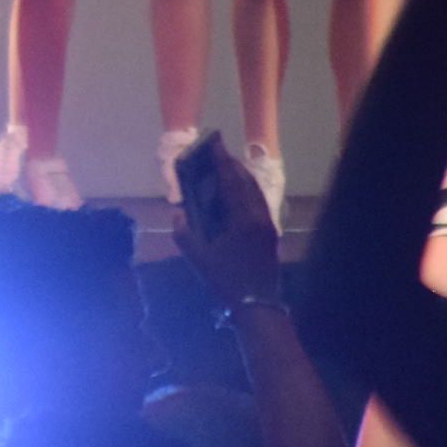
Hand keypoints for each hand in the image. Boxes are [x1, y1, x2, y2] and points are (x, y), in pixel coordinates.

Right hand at [172, 139, 282, 307]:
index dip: (222, 161)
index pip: (232, 182)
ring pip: (255, 191)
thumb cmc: (226, 280)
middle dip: (232, 165)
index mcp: (242, 219)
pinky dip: (247, 190)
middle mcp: (259, 216)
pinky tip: (237, 191)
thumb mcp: (199, 259)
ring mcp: (267, 224)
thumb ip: (184, 233)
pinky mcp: (269, 231)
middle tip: (216, 152)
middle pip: (247, 182)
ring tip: (225, 167)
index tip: (214, 144)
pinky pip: (258, 202)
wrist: (257, 302)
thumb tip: (177, 213)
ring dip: (241, 176)